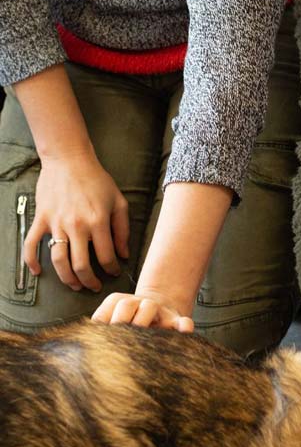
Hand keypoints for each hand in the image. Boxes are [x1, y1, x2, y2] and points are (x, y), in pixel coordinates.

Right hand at [24, 152, 128, 291]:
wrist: (69, 160)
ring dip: (67, 278)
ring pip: (59, 261)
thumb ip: (123, 229)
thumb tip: (123, 254)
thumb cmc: (96, 179)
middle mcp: (77, 226)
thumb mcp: (118, 201)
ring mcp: (57, 223)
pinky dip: (31, 262)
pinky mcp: (41, 219)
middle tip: (94, 286)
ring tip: (74, 285)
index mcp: (98, 221)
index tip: (113, 272)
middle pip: (81, 266)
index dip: (112, 269)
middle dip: (89, 281)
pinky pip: (31, 245)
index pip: (106, 256)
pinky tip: (38, 273)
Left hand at [92, 290, 193, 331]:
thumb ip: (99, 334)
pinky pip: (182, 321)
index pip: (105, 311)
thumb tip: (77, 352)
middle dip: (119, 321)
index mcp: (118, 303)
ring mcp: (158, 310)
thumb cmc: (130, 326)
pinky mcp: (176, 320)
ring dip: (143, 319)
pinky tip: (184, 331)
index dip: (100, 324)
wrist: (159, 311)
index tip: (96, 341)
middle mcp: (138, 303)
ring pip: (149, 307)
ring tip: (140, 338)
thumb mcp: (113, 324)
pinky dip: (183, 326)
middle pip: (125, 305)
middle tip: (115, 341)